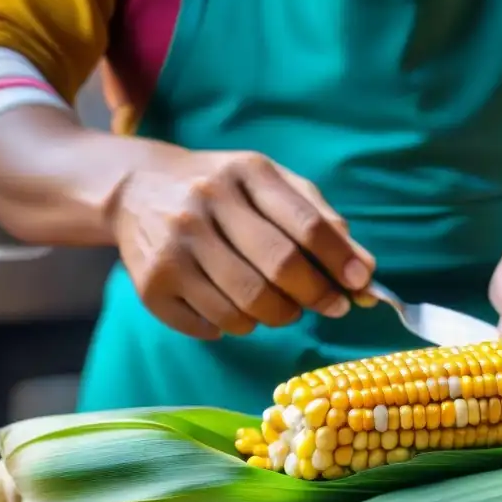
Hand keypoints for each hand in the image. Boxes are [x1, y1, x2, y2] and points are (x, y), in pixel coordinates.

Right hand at [112, 149, 374, 338]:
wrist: (136, 188)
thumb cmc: (224, 190)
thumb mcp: (271, 184)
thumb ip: (320, 218)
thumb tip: (365, 269)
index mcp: (245, 173)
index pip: (306, 224)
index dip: (340, 261)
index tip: (361, 285)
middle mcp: (205, 203)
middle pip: (279, 267)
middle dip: (315, 295)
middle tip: (329, 306)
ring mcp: (174, 245)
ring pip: (246, 305)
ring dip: (278, 316)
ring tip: (282, 308)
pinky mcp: (151, 283)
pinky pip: (210, 324)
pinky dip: (235, 328)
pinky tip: (238, 311)